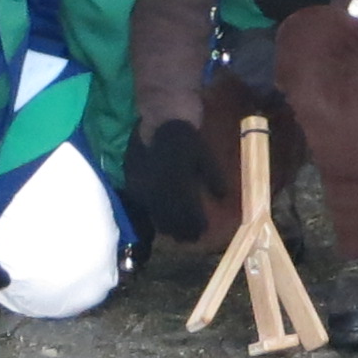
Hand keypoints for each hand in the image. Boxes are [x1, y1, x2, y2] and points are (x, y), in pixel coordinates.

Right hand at [123, 121, 208, 242]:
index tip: (204, 231)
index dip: (197, 225)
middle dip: (182, 231)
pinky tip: (161, 218)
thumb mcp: (205, 155)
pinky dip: (154, 216)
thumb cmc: (186, 137)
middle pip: (171, 221)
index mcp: (179, 185)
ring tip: (177, 233)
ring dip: (168, 227)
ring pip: (156, 218)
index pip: (189, 214)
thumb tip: (223, 197)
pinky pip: (144, 208)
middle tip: (191, 238)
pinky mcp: (133, 185)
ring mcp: (144, 190)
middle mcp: (159, 191)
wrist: (160, 119)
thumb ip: (214, 178)